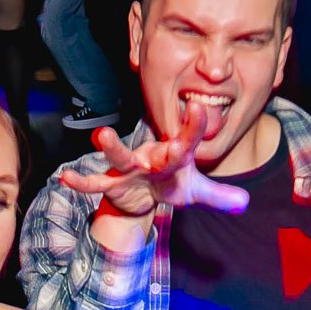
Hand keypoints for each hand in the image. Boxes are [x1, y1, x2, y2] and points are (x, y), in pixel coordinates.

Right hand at [59, 100, 250, 220]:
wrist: (143, 192)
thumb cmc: (169, 183)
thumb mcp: (195, 191)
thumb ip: (219, 195)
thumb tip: (245, 203)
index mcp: (175, 156)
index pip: (188, 139)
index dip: (193, 126)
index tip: (198, 106)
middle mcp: (152, 156)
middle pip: (155, 148)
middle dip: (164, 143)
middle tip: (171, 138)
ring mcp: (130, 168)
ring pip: (120, 156)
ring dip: (112, 146)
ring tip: (101, 135)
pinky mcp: (114, 183)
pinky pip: (96, 184)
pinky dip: (82, 183)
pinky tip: (65, 179)